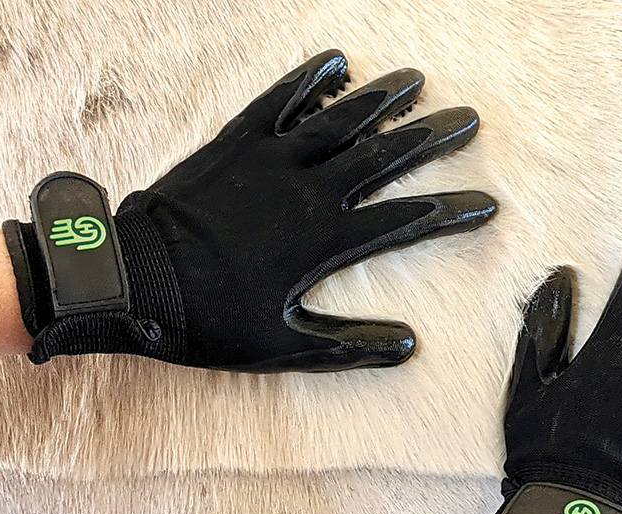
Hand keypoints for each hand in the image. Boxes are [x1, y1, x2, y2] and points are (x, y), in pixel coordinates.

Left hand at [8, 49, 495, 370]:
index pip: (404, 222)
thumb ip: (348, 346)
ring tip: (418, 81)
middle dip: (431, 138)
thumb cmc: (209, 319)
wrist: (135, 280)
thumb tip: (406, 346)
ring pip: (340, 119)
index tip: (486, 204)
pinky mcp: (236, 142)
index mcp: (324, 241)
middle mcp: (308, 191)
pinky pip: (281, 101)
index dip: (449, 212)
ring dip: (383, 98)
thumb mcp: (282, 346)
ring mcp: (272, 160)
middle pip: (383, 156)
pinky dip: (311, 80)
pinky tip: (338, 60)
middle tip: (468, 121)